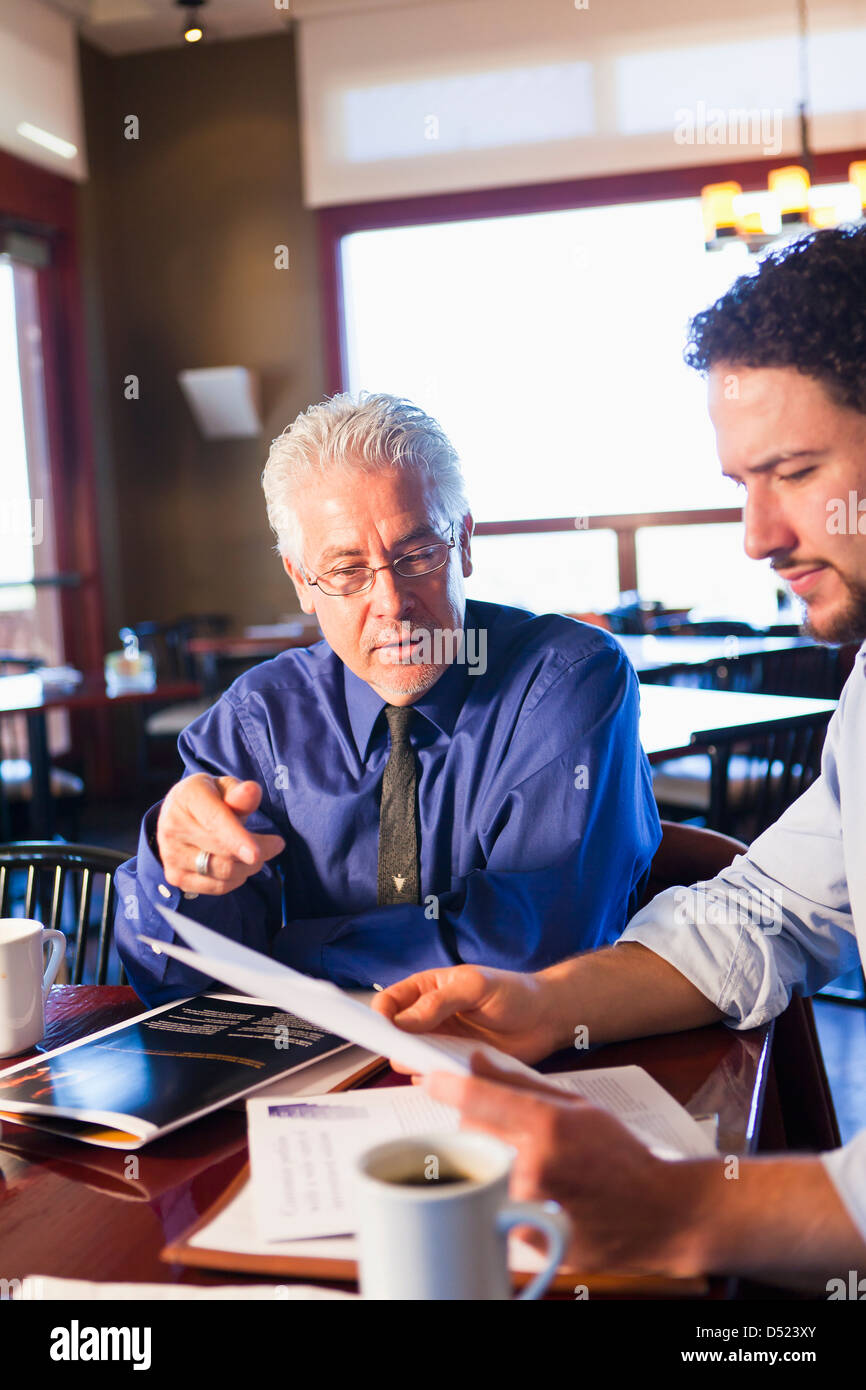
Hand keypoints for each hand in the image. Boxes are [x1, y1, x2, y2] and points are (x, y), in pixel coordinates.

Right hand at [156, 774, 284, 895]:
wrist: (178, 814)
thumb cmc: (209, 798)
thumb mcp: (225, 787)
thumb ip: (240, 792)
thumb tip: (252, 791)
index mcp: (186, 797)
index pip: (214, 821)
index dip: (236, 838)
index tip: (255, 853)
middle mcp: (172, 827)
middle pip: (223, 851)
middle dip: (258, 851)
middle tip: (275, 844)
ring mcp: (170, 854)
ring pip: (223, 872)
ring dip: (248, 866)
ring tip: (255, 853)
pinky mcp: (175, 876)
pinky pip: (217, 886)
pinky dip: (236, 879)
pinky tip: (239, 864)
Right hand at [371, 964, 560, 1064]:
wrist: (546, 1018)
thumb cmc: (513, 992)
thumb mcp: (475, 986)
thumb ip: (439, 1001)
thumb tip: (402, 1021)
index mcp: (427, 989)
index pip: (389, 1002)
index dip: (381, 1015)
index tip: (384, 1029)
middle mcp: (429, 1018)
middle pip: (394, 1035)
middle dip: (395, 1045)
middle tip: (409, 1052)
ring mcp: (442, 1043)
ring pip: (411, 1059)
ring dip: (416, 1065)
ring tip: (433, 1065)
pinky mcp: (456, 1065)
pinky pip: (435, 1077)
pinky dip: (435, 1081)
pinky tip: (447, 1078)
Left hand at [424, 1052, 703, 1275]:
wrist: (659, 1215)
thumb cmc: (623, 1157)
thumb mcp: (578, 1107)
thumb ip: (521, 1084)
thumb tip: (476, 1062)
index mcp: (548, 1127)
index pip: (479, 1099)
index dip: (448, 1086)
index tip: (429, 1079)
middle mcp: (533, 1166)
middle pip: (471, 1134)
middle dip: (478, 1124)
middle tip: (506, 1126)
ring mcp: (529, 1207)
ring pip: (479, 1168)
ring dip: (491, 1160)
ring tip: (530, 1161)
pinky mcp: (527, 1237)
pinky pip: (494, 1203)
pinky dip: (504, 1193)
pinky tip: (537, 1191)